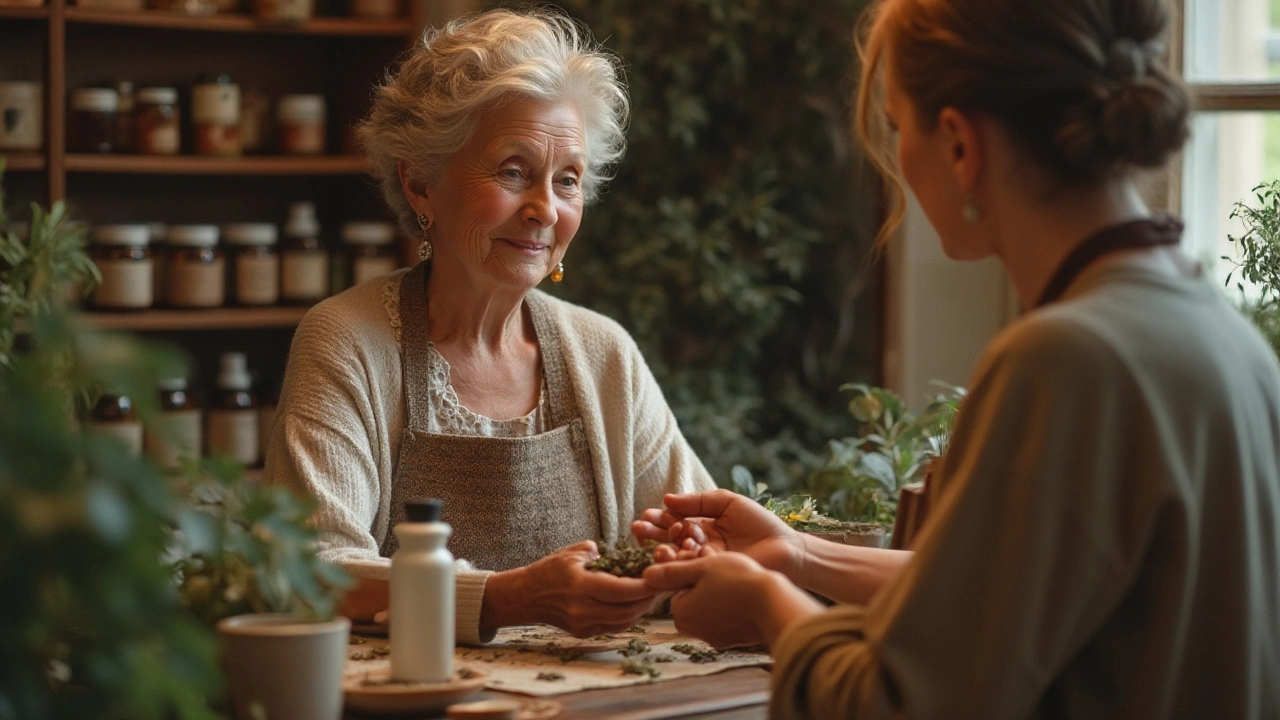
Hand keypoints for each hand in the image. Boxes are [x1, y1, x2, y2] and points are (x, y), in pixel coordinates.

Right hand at [483, 541, 657, 637]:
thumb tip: (625, 555)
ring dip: (641, 608)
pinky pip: (614, 626)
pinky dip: (629, 616)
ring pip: (624, 621)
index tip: (659, 575)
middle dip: (648, 598)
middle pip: (627, 609)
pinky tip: (635, 603)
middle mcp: (582, 610)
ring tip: (652, 593)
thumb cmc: (549, 570)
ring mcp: (583, 625)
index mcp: (580, 586)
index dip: (644, 586)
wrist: (525, 596)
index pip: (621, 590)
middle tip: (662, 583)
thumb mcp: (572, 553)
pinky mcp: (584, 633)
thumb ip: (600, 553)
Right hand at [632, 489, 803, 578]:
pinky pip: (690, 570)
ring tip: (656, 545)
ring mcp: (704, 562)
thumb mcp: (728, 503)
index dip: (659, 519)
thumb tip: (668, 499)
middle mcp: (699, 546)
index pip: (674, 522)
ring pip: (677, 557)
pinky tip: (671, 556)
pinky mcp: (711, 577)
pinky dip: (680, 563)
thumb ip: (699, 501)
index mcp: (702, 527)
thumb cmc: (761, 524)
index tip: (646, 515)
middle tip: (638, 529)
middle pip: (669, 540)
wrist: (787, 549)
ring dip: (663, 550)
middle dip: (653, 534)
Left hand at [643, 553, 819, 648]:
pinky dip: (731, 605)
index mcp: (679, 612)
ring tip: (736, 576)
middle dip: (704, 578)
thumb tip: (645, 575)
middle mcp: (692, 629)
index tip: (708, 554)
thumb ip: (671, 571)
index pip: (677, 583)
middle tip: (723, 564)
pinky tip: (745, 593)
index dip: (693, 564)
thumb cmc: (737, 580)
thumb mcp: (701, 567)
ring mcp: (712, 637)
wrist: (774, 605)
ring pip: (709, 605)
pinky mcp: (731, 640)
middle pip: (692, 595)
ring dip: (718, 590)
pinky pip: (725, 618)